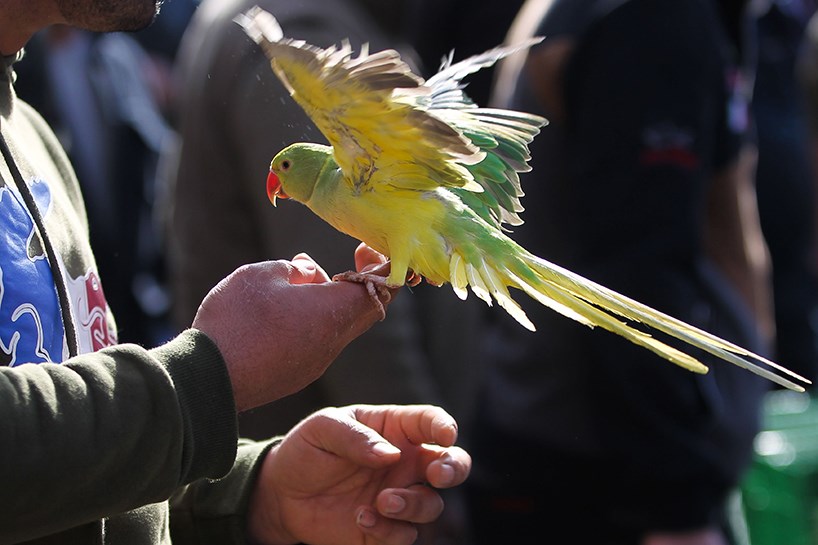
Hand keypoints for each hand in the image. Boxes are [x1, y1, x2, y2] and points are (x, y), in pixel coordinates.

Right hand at [192, 247, 394, 410]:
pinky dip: (314, 322)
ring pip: (340, 327)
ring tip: (300, 284)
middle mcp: (333, 341)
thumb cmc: (236, 320)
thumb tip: (311, 273)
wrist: (208, 378)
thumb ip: (295, 269)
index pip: (380, 289)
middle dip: (363, 284)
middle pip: (366, 310)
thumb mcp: (262, 275)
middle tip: (351, 263)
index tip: (369, 249)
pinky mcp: (298, 375)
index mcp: (331, 311)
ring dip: (332, 303)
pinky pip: (319, 343)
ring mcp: (317, 362)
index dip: (383, 266)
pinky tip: (284, 312)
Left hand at [247, 404, 471, 544]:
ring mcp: (398, 496)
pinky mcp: (385, 529)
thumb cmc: (308, 449)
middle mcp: (405, 463)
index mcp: (395, 429)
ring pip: (431, 504)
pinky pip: (404, 535)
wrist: (282, 493)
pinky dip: (389, 530)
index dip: (444, 426)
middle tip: (436, 475)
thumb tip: (391, 454)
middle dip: (454, 469)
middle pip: (451, 464)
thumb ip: (355, 437)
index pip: (430, 422)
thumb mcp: (323, 429)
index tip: (445, 435)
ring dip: (413, 504)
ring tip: (382, 501)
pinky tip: (360, 516)